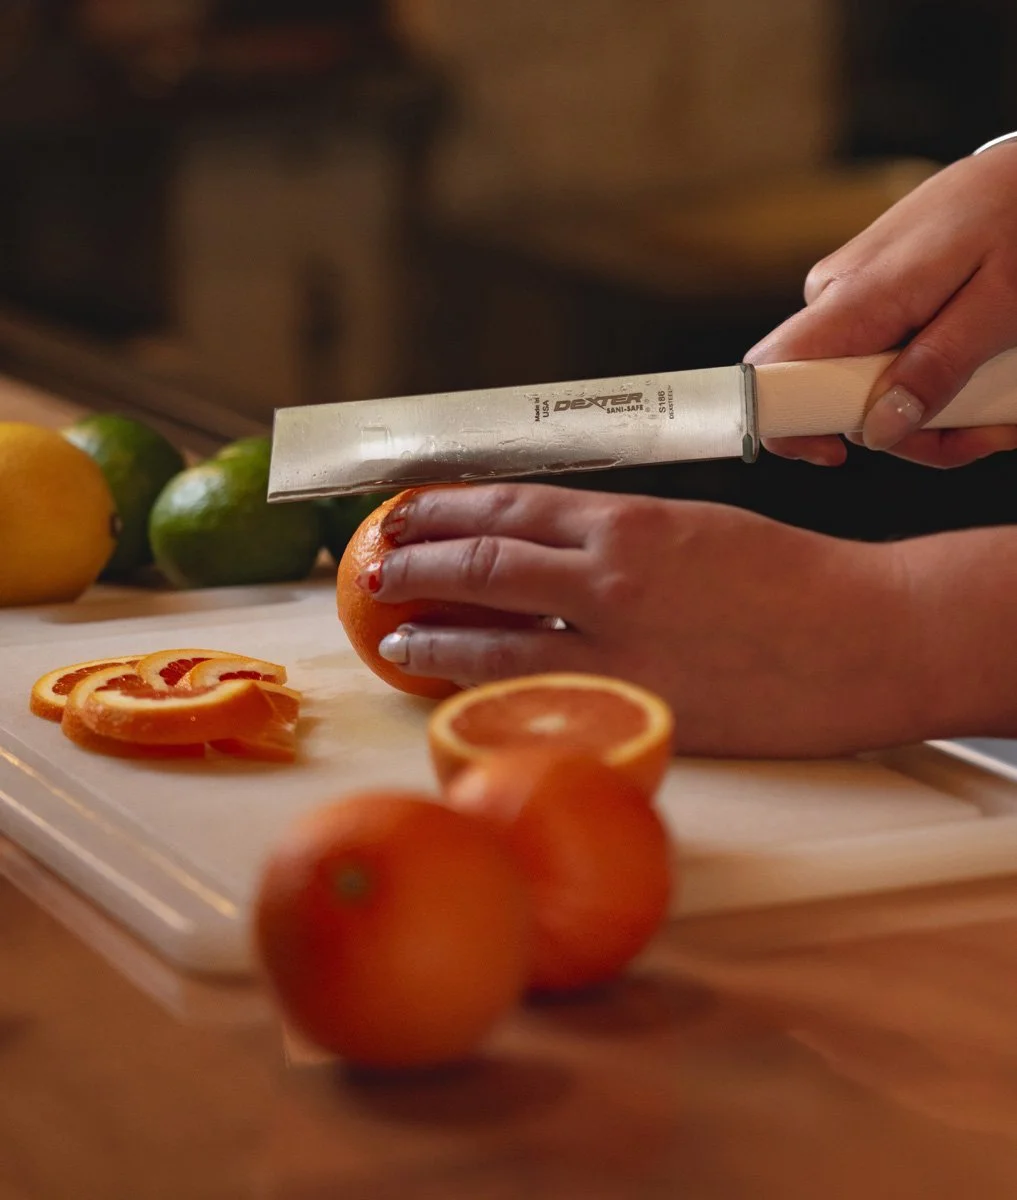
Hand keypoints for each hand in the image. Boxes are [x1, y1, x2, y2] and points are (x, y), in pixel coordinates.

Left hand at [362, 483, 926, 757]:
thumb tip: (553, 550)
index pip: (510, 503)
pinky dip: (483, 687)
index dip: (445, 507)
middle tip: (374, 561)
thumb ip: (622, 539)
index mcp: (631, 518)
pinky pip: (537, 695)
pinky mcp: (636, 707)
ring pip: (492, 630)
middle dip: (415, 558)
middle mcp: (611, 573)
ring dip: (429, 626)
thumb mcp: (700, 530)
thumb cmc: (799, 581)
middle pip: (484, 560)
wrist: (873, 635)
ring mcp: (619, 644)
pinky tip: (452, 687)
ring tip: (389, 628)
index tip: (406, 508)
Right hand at [745, 141, 1016, 467]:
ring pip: (864, 390)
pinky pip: (879, 363)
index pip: (770, 371)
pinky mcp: (868, 302)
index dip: (785, 424)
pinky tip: (975, 386)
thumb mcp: (997, 305)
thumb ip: (936, 369)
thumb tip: (878, 432)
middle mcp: (835, 298)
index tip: (835, 454)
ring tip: (995, 412)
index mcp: (854, 297)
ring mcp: (849, 300)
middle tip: (983, 434)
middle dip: (908, 435)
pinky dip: (928, 386)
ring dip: (930, 417)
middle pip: (832, 400)